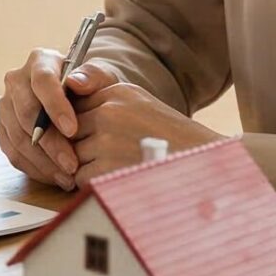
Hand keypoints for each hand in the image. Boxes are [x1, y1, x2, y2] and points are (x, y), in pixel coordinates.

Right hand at [0, 48, 82, 189]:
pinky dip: (33, 168)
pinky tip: (55, 177)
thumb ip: (94, 76)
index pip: (42, 81)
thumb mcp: (101, 78)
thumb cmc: (91, 88)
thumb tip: (77, 83)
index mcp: (40, 61)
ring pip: (17, 137)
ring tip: (67, 177)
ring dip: (42, 161)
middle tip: (71, 164)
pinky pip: (12, 152)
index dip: (55, 106)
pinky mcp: (3, 129)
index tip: (72, 130)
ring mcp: (6, 106)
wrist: (79, 100)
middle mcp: (17, 81)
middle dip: (50, 142)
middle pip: (26, 113)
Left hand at [62, 66, 223, 185]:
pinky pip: (80, 176)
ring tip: (116, 169)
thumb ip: (107, 101)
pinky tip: (116, 181)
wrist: (205, 167)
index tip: (92, 135)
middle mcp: (110, 111)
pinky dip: (93, 184)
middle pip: (69, 129)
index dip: (81, 124)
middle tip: (105, 157)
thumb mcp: (143, 104)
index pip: (75, 104)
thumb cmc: (174, 139)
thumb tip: (70, 107)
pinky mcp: (106, 168)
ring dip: (87, 166)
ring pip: (72, 154)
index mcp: (119, 92)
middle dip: (80, 145)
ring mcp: (107, 139)